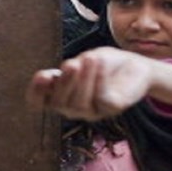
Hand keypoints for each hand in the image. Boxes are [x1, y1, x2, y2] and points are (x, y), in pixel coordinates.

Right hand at [26, 47, 158, 120]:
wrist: (135, 65)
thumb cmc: (105, 63)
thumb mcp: (84, 60)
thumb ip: (73, 67)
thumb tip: (66, 69)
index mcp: (60, 94)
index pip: (39, 101)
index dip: (36, 92)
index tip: (42, 76)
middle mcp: (72, 107)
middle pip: (59, 103)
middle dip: (65, 83)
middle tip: (71, 64)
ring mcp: (91, 111)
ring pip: (79, 104)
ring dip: (84, 81)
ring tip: (90, 59)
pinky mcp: (110, 109)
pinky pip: (101, 98)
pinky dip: (99, 80)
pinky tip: (100, 65)